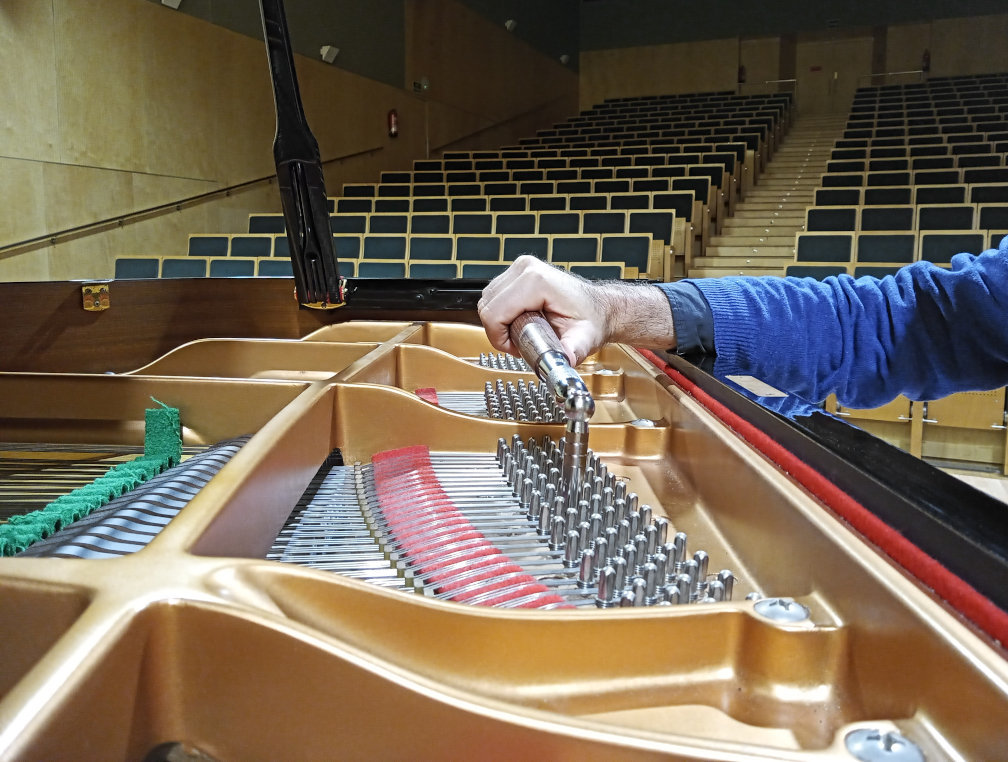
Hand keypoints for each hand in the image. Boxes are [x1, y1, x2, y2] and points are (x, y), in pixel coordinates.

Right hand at [477, 256, 607, 365]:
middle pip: (487, 306)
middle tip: (519, 342)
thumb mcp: (584, 339)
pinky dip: (501, 312)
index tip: (516, 348)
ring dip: (499, 322)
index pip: (494, 313)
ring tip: (521, 332)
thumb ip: (573, 351)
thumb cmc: (592, 319)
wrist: (599, 307)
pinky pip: (495, 295)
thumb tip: (563, 362)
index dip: (499, 338)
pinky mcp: (519, 272)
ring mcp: (521, 268)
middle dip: (499, 331)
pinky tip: (519, 320)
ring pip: (488, 300)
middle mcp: (526, 269)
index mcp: (537, 282)